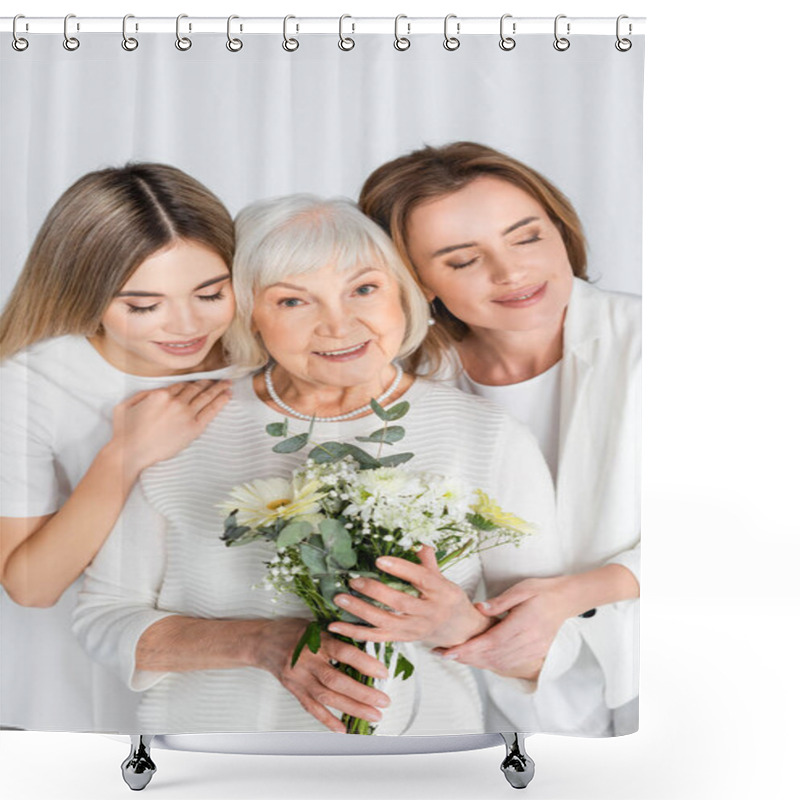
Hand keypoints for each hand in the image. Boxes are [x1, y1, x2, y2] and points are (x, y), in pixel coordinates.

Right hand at [110, 380, 231, 474]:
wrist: (130, 452)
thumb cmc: (125, 432)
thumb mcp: (125, 405)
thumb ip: (142, 394)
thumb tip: (156, 391)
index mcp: (160, 394)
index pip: (180, 386)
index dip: (191, 384)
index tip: (199, 382)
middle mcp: (175, 401)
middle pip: (196, 388)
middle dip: (209, 383)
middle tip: (220, 379)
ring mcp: (185, 414)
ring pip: (205, 397)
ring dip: (218, 389)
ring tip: (228, 384)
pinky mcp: (193, 428)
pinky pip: (210, 411)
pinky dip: (220, 402)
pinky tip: (227, 396)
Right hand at [250, 618, 391, 733]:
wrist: (263, 641)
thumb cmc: (294, 630)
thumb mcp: (316, 625)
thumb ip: (338, 636)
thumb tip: (369, 647)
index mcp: (315, 640)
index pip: (343, 653)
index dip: (364, 663)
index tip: (382, 673)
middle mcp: (306, 660)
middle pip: (336, 680)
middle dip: (362, 693)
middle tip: (383, 701)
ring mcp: (298, 677)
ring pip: (326, 697)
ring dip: (352, 708)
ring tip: (373, 715)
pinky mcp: (293, 690)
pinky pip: (311, 708)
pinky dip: (328, 720)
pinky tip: (343, 728)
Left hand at [328, 546, 490, 648]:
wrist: (457, 629)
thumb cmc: (446, 598)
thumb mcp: (443, 577)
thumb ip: (427, 560)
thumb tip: (416, 540)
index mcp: (441, 592)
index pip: (421, 578)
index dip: (401, 569)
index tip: (380, 559)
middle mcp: (428, 612)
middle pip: (400, 603)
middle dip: (375, 591)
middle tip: (354, 580)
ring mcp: (414, 629)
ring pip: (385, 622)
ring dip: (360, 612)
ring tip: (340, 599)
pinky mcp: (401, 639)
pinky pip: (375, 638)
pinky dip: (354, 632)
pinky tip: (334, 626)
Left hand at [433, 577, 572, 680]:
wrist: (565, 600)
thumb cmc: (542, 591)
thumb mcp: (521, 589)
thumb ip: (500, 602)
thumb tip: (479, 609)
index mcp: (524, 624)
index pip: (491, 642)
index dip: (468, 649)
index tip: (449, 652)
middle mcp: (529, 641)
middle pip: (492, 656)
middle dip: (466, 658)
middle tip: (444, 655)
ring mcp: (533, 651)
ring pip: (499, 663)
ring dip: (476, 663)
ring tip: (456, 657)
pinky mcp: (535, 655)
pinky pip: (509, 665)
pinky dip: (491, 665)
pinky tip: (477, 660)